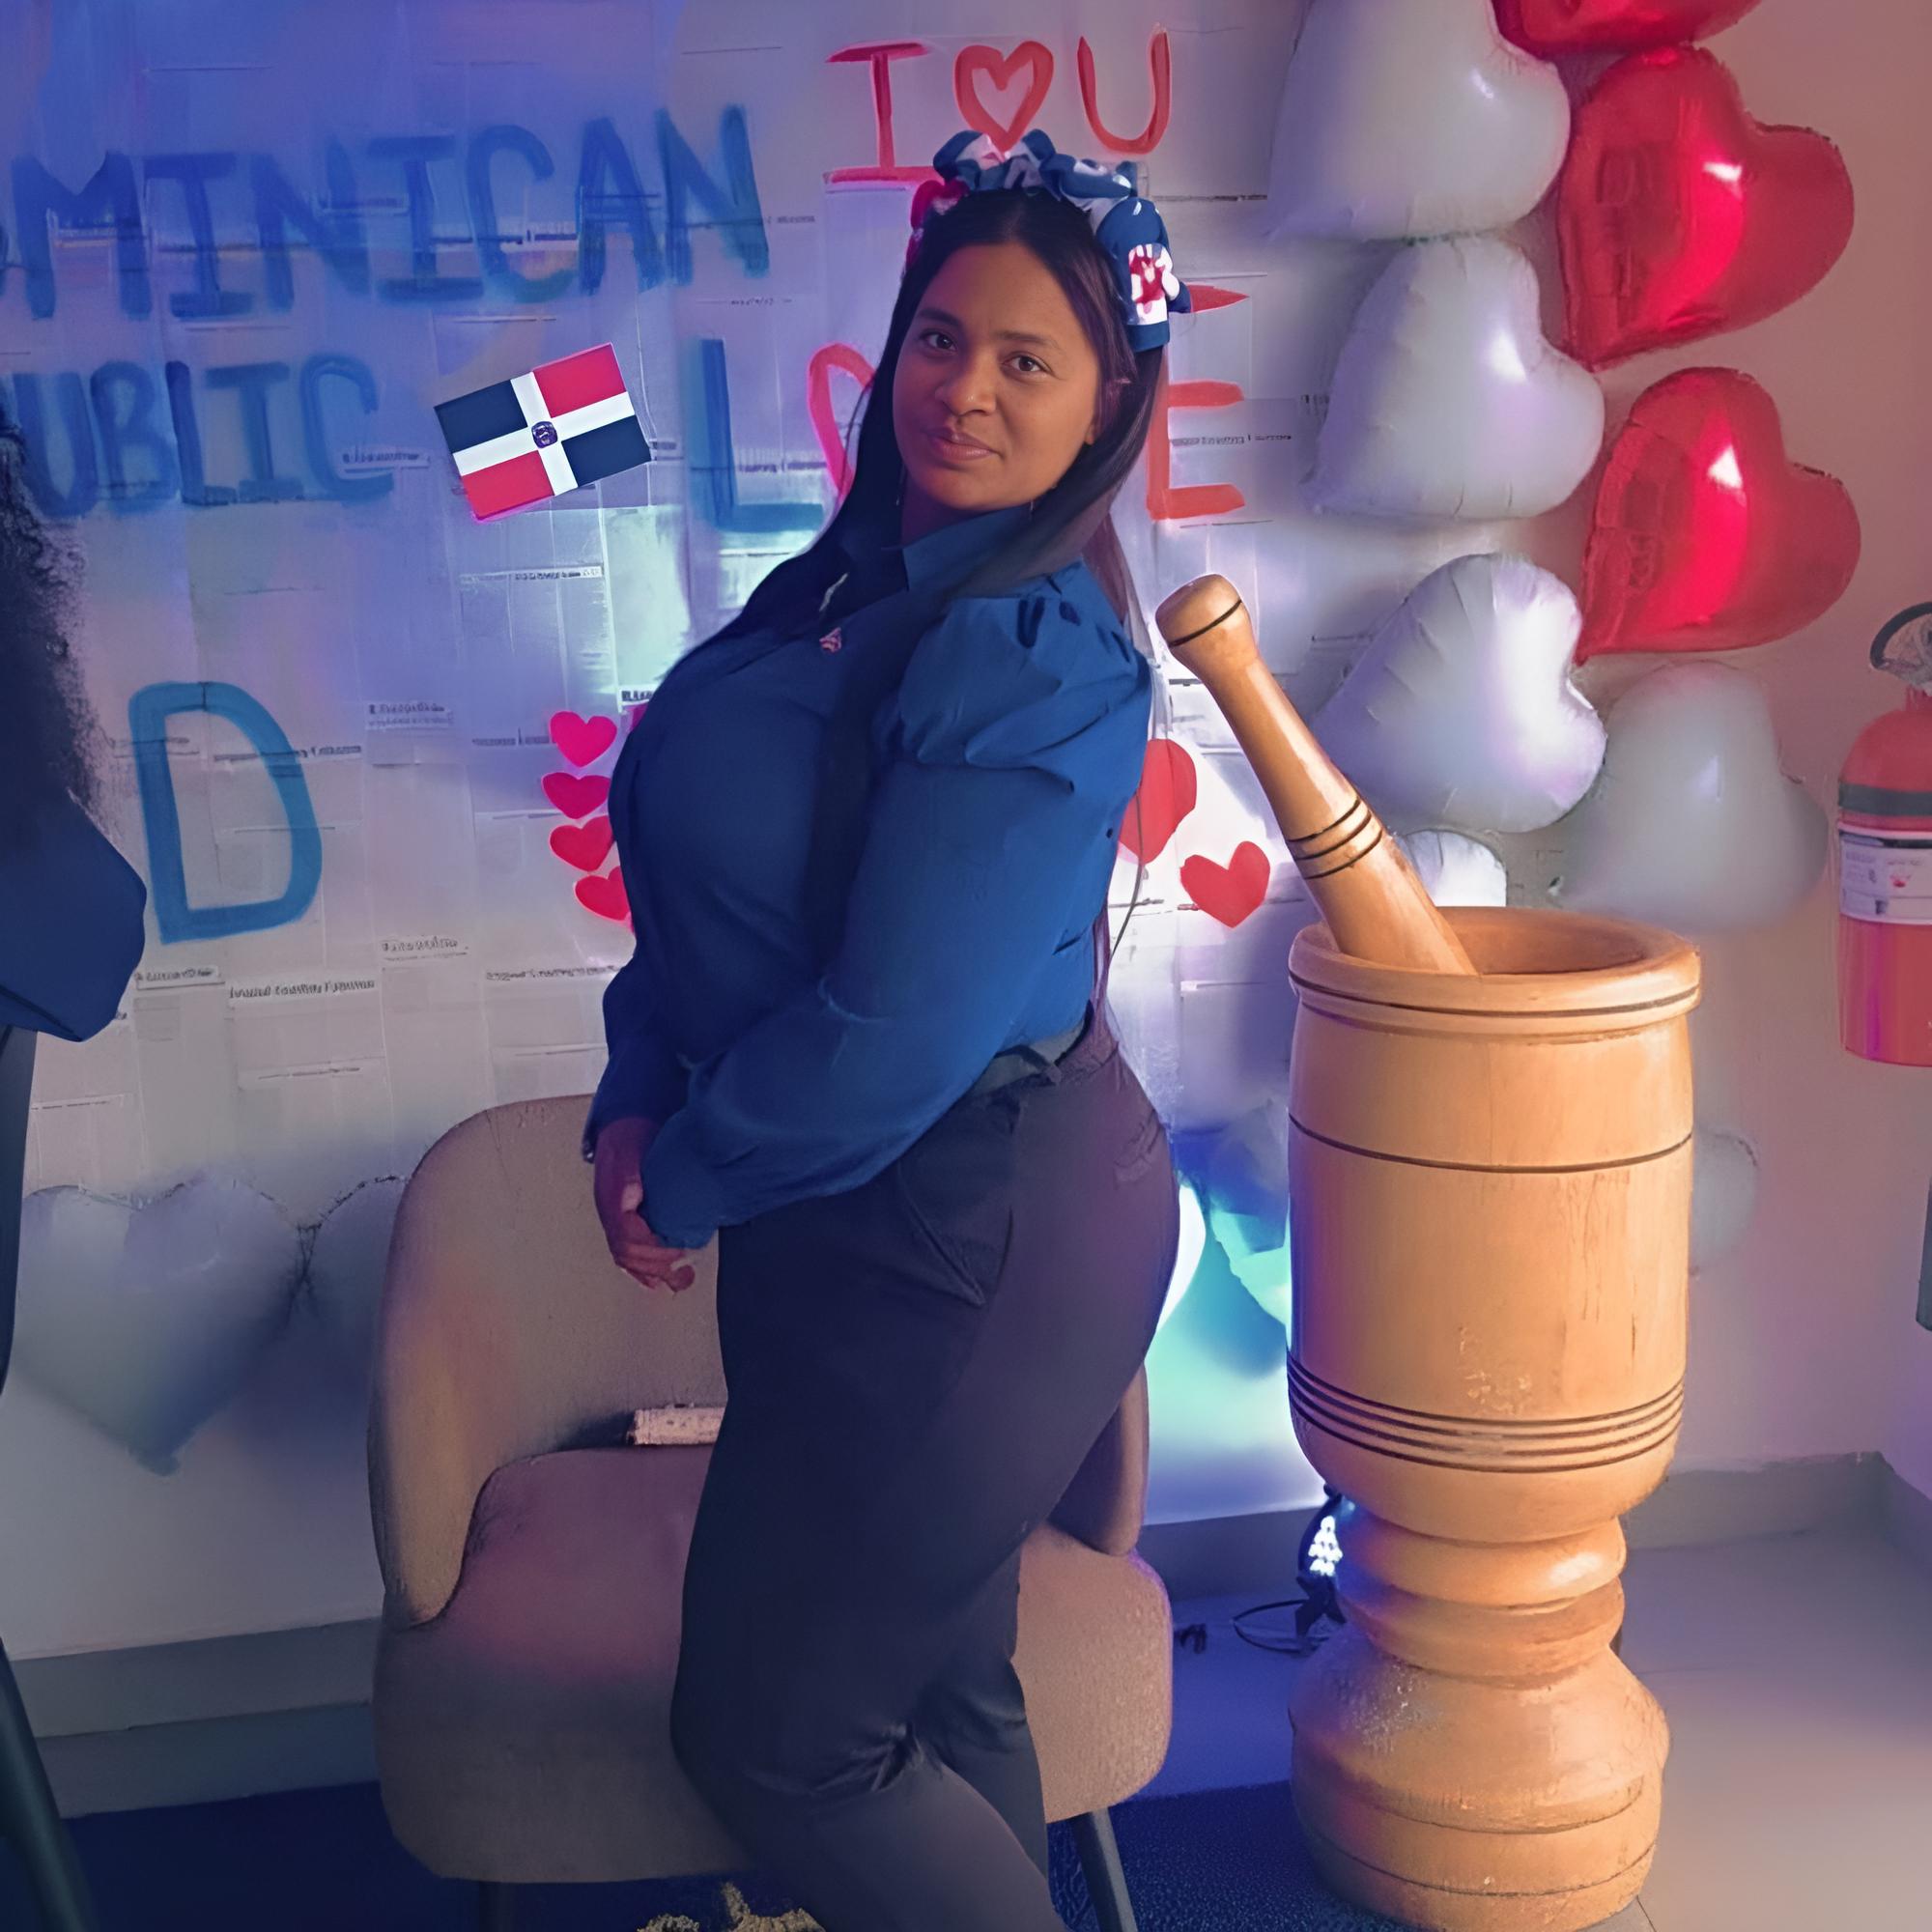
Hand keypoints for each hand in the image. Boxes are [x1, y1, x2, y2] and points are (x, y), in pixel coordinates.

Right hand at [592, 1115, 699, 1292]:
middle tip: (683, 1270)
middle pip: (626, 1253)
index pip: (626, 1236)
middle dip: (656, 1265)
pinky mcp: (625, 1222)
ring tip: (679, 1280)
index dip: (652, 1248)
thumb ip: (629, 1172)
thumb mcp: (630, 1146)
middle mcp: (610, 1213)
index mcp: (611, 1198)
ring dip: (653, 1273)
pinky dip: (643, 1271)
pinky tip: (658, 1281)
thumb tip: (630, 1196)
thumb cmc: (630, 1137)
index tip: (678, 1251)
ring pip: (626, 1257)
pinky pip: (628, 1253)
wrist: (624, 1129)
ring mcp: (615, 1219)